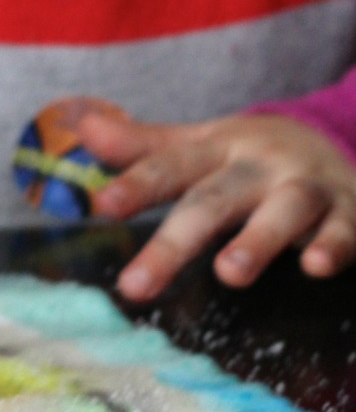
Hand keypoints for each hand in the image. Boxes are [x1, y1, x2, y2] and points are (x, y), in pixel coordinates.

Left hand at [79, 108, 355, 302]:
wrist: (345, 143)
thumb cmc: (252, 160)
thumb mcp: (201, 146)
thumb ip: (143, 147)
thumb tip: (82, 126)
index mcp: (219, 150)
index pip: (171, 166)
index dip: (137, 184)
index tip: (103, 204)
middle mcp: (261, 166)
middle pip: (214, 201)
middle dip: (174, 243)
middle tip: (134, 285)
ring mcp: (308, 188)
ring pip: (285, 210)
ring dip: (259, 239)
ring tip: (230, 272)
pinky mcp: (350, 214)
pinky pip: (345, 230)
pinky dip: (336, 245)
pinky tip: (317, 265)